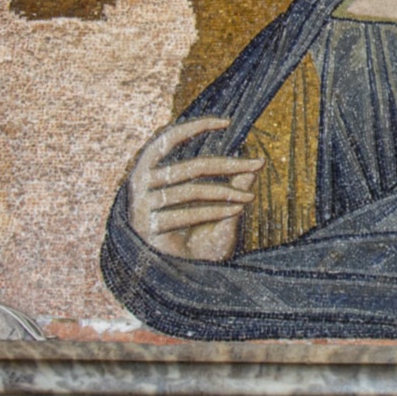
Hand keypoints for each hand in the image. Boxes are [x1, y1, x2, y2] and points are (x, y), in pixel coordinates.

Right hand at [126, 114, 262, 260]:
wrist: (166, 273)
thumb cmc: (189, 236)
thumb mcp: (213, 207)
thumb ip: (230, 186)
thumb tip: (253, 165)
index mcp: (147, 169)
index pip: (167, 139)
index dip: (195, 127)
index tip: (227, 122)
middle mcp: (139, 184)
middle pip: (190, 167)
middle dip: (228, 164)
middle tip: (257, 163)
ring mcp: (142, 206)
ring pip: (192, 190)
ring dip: (226, 192)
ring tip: (249, 197)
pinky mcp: (149, 227)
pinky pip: (188, 214)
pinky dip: (215, 212)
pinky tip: (236, 212)